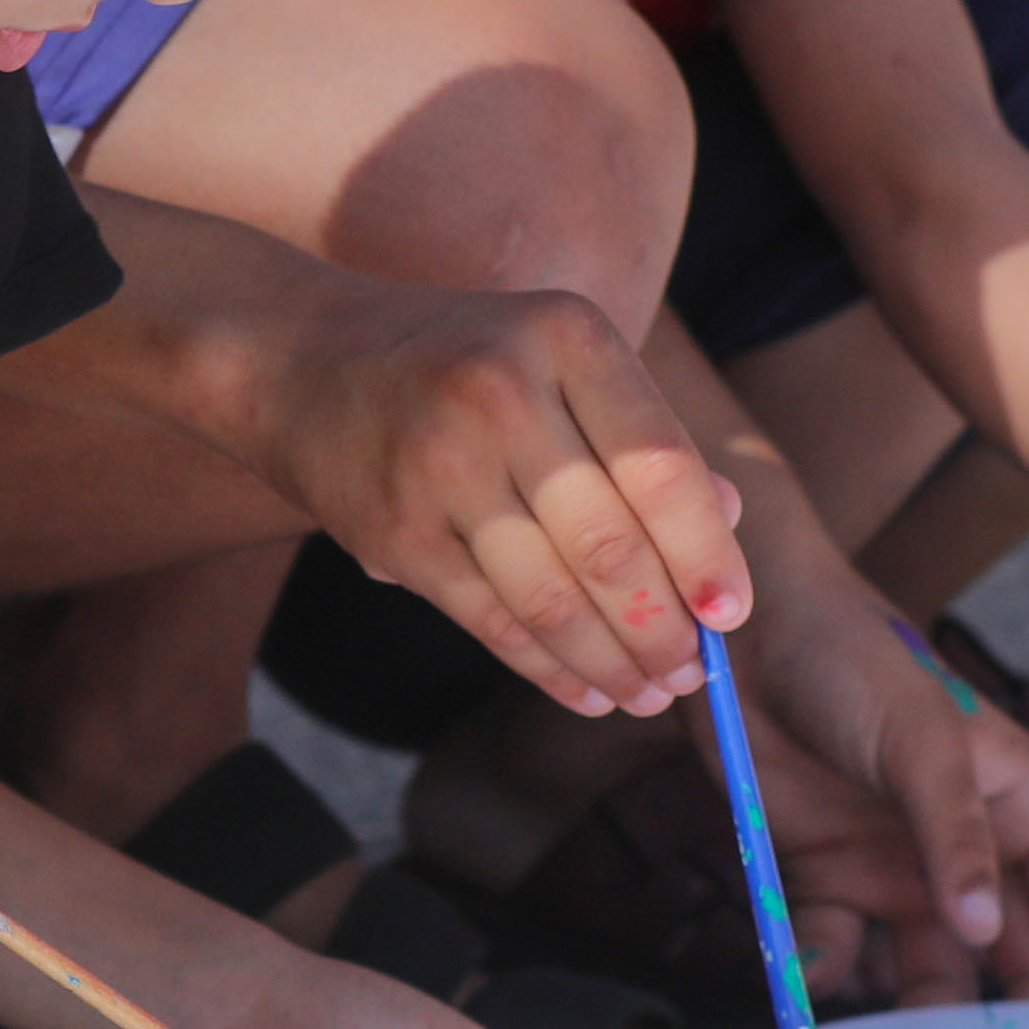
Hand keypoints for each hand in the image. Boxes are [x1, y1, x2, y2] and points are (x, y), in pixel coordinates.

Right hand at [251, 277, 748, 721]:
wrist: (295, 354)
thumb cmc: (460, 361)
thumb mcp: (557, 360)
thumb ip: (641, 432)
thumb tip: (733, 525)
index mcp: (564, 335)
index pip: (661, 466)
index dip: (706, 553)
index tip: (731, 616)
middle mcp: (500, 393)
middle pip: (610, 543)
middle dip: (663, 628)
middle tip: (693, 676)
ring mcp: (438, 466)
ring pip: (552, 596)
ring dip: (612, 661)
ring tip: (647, 693)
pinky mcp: (393, 533)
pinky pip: (490, 619)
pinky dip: (547, 668)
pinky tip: (586, 692)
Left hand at [729, 599, 1028, 1006]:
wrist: (743, 636)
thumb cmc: (855, 664)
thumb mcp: (923, 742)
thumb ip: (955, 838)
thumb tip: (986, 933)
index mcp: (1021, 810)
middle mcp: (967, 852)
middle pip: (1012, 960)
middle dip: (1018, 1027)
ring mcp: (896, 869)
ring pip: (926, 971)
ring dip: (920, 1021)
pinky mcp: (824, 877)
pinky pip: (841, 950)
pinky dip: (831, 973)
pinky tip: (815, 981)